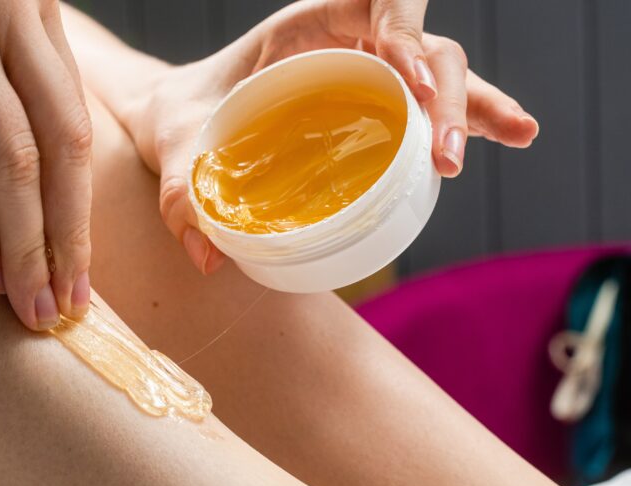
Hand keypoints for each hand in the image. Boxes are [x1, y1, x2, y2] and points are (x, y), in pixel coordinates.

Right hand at [0, 0, 92, 329]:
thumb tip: (35, 191)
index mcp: (26, 1)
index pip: (72, 118)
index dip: (79, 202)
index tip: (77, 266)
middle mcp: (3, 8)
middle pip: (60, 144)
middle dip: (67, 236)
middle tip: (66, 304)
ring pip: (13, 164)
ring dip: (27, 248)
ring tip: (30, 305)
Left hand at [122, 0, 539, 274]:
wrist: (179, 119)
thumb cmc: (181, 119)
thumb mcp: (173, 149)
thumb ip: (179, 194)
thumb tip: (206, 255)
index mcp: (303, 29)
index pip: (374, 1)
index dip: (402, 28)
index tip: (409, 78)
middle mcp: (344, 41)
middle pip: (421, 44)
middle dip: (448, 90)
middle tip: (447, 155)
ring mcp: (364, 70)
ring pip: (439, 71)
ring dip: (475, 104)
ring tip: (516, 136)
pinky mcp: (372, 102)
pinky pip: (428, 105)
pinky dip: (469, 119)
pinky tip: (508, 139)